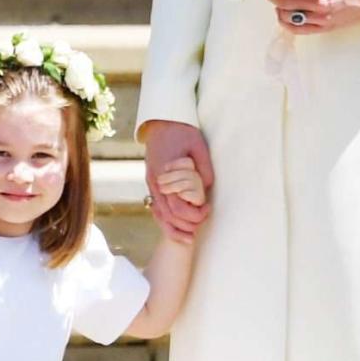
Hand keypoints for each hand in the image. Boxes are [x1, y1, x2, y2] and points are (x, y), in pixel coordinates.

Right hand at [144, 121, 212, 241]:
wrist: (161, 122)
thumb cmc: (182, 132)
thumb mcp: (198, 145)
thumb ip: (204, 167)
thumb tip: (207, 188)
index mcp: (165, 173)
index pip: (177, 206)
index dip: (194, 214)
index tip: (207, 209)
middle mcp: (156, 182)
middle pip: (168, 215)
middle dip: (187, 224)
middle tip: (203, 222)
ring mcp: (152, 184)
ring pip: (160, 215)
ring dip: (175, 228)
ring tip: (190, 237)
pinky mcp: (152, 184)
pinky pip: (157, 208)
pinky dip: (166, 221)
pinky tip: (177, 227)